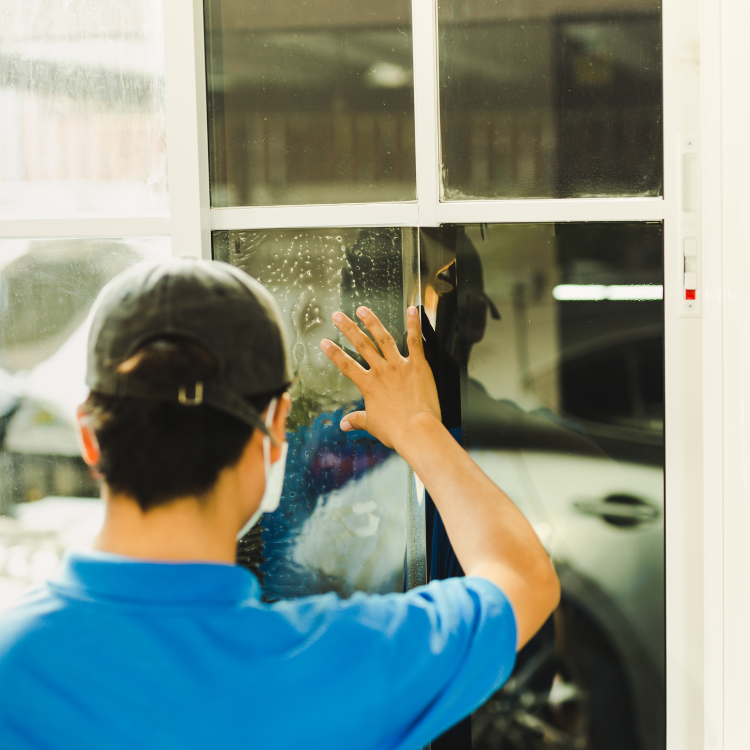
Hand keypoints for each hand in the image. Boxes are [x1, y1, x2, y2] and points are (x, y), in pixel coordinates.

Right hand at [320, 306, 440, 450]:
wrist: (417, 431)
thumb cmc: (396, 430)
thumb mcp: (372, 425)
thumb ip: (358, 420)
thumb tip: (344, 424)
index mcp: (368, 385)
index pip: (346, 365)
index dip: (334, 353)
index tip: (324, 342)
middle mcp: (381, 371)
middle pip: (361, 345)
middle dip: (348, 328)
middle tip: (338, 316)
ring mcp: (399, 365)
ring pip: (383, 338)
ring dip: (372, 322)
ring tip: (363, 310)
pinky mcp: (418, 365)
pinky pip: (415, 341)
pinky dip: (414, 325)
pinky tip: (412, 310)